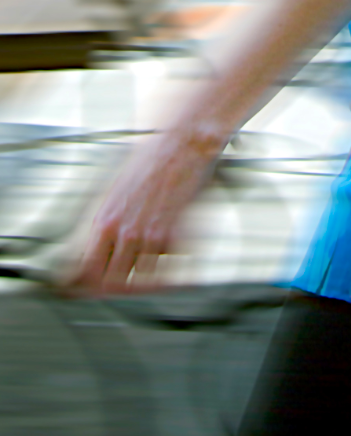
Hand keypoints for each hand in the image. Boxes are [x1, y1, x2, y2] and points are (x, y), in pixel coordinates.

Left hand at [70, 126, 219, 293]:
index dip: (90, 285)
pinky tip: (173, 272)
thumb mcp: (112, 192)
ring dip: (147, 285)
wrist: (178, 145)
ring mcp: (152, 235)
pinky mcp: (177, 234)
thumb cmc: (147, 163)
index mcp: (105, 222)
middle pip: (114, 283)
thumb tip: (92, 253)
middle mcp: (126, 232)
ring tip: (151, 281)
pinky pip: (172, 269)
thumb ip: (103, 225)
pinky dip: (172, 275)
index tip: (95, 289)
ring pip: (144, 282)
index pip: (88, 271)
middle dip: (119, 289)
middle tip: (125, 288)